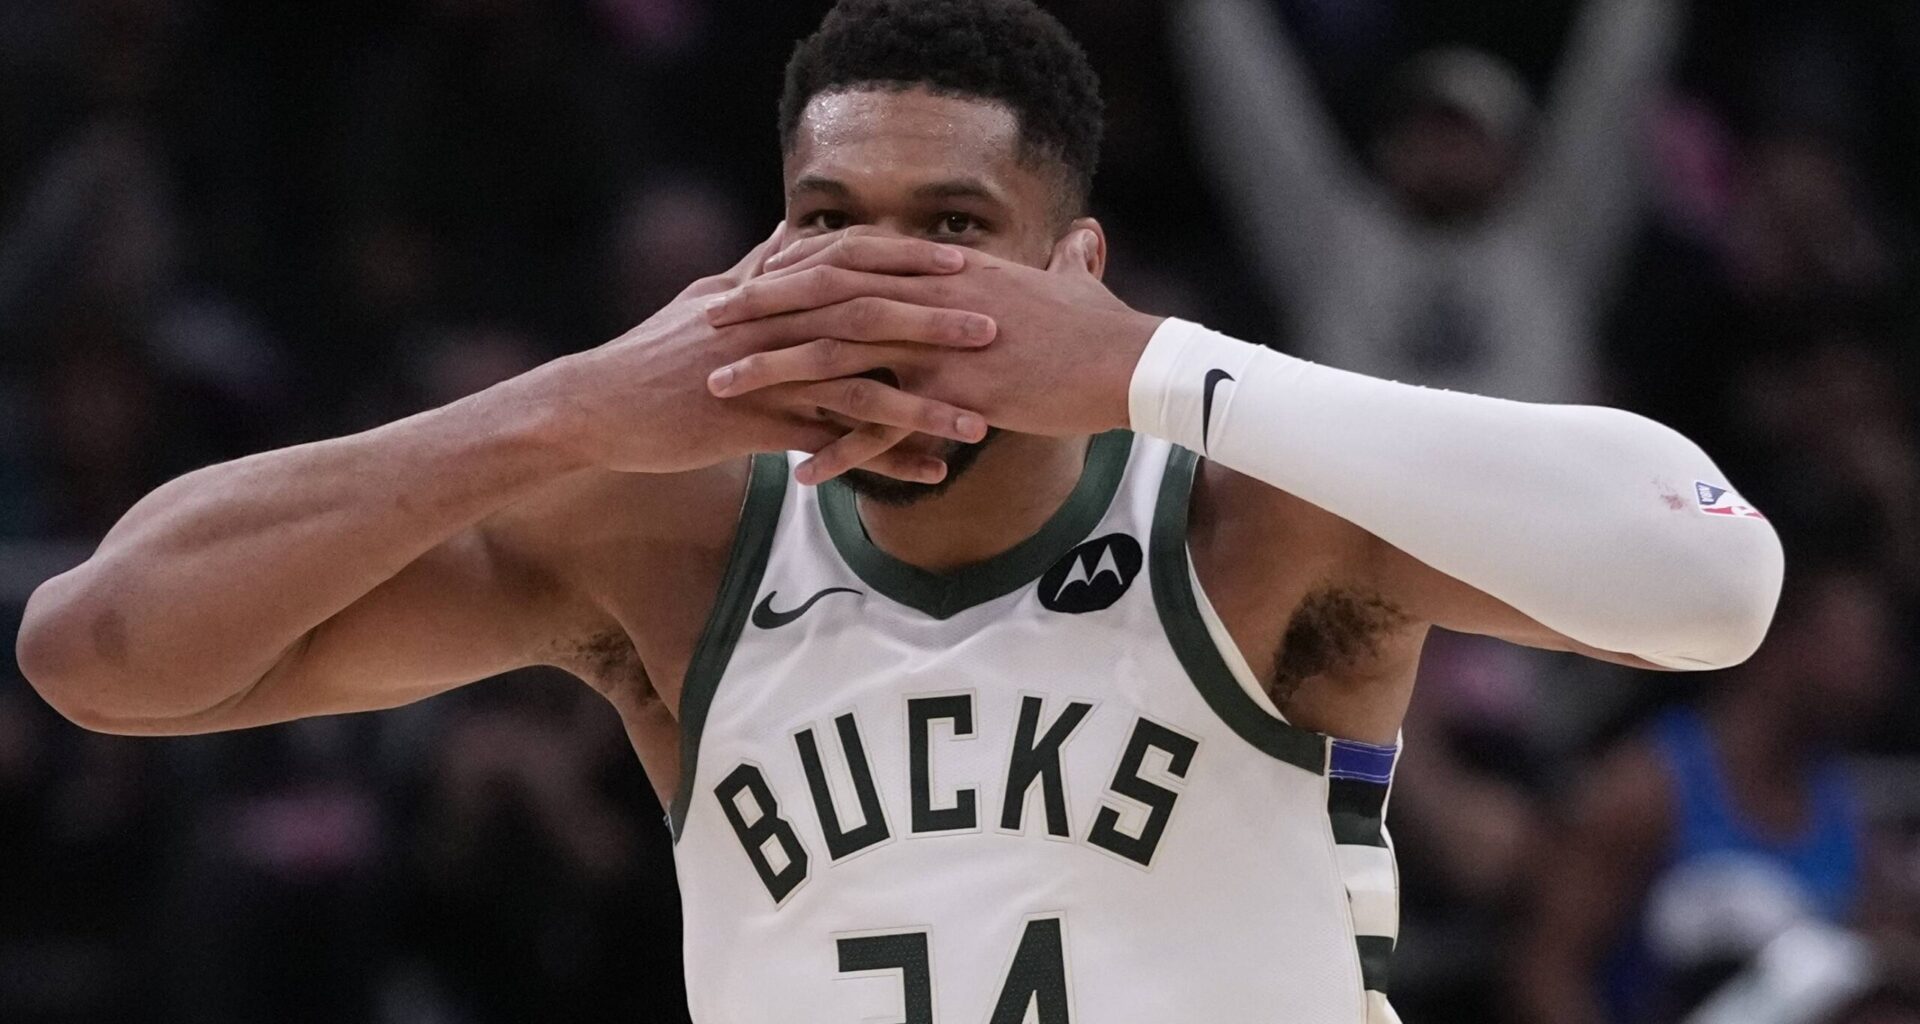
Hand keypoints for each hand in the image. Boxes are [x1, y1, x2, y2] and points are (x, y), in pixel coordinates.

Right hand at [518, 225, 994, 480]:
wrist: (589, 409)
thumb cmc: (648, 359)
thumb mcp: (704, 300)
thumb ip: (757, 267)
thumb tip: (791, 228)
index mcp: (763, 291)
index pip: (847, 262)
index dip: (907, 259)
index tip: (965, 260)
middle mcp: (767, 324)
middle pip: (864, 313)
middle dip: (933, 320)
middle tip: (995, 328)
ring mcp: (757, 374)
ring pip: (854, 383)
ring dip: (922, 403)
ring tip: (979, 422)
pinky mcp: (747, 425)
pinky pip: (828, 444)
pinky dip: (881, 460)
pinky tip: (927, 477)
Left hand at [704, 229, 1164, 481]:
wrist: (1137, 367)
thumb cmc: (1108, 331)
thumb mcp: (1077, 284)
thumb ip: (1064, 265)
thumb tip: (1081, 240)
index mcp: (949, 273)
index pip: (855, 261)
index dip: (798, 270)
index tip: (752, 280)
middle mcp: (933, 301)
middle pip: (827, 297)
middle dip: (762, 311)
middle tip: (707, 325)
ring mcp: (942, 346)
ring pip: (838, 354)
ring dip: (775, 373)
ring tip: (723, 392)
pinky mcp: (958, 394)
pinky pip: (882, 424)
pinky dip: (837, 449)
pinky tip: (800, 471)